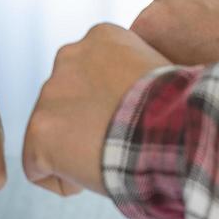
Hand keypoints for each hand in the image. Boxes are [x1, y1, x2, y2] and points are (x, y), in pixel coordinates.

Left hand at [23, 24, 168, 196]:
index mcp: (101, 38)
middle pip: (65, 102)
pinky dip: (64, 181)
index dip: (109, 106)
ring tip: (111, 159)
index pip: (89, 74)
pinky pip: (37, 169)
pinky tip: (93, 178)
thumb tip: (133, 100)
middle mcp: (69, 56)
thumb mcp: (159, 71)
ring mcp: (50, 93)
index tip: (131, 122)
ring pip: (50, 134)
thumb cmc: (181, 110)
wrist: (175, 129)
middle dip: (84, 126)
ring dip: (74, 151)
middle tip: (119, 144)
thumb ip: (133, 76)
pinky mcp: (39, 131)